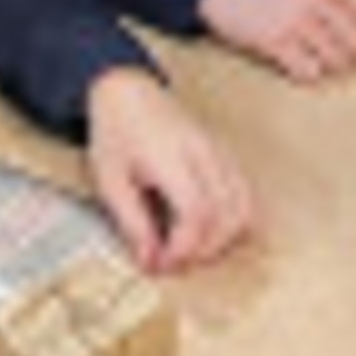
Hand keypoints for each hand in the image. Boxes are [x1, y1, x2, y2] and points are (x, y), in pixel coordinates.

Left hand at [84, 68, 253, 272]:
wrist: (129, 92)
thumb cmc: (117, 133)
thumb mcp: (110, 181)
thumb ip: (133, 223)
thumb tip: (151, 261)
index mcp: (171, 158)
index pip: (196, 212)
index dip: (185, 247)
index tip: (164, 263)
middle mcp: (204, 154)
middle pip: (226, 215)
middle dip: (204, 249)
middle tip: (176, 261)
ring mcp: (220, 153)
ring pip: (244, 207)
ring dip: (225, 238)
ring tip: (193, 248)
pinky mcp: (226, 156)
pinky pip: (246, 194)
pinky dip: (236, 220)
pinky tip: (212, 231)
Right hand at [197, 0, 355, 82]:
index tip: (347, 43)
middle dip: (349, 56)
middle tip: (332, 56)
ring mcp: (296, 17)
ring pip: (337, 61)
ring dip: (327, 66)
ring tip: (310, 57)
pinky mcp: (276, 40)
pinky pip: (310, 72)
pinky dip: (306, 73)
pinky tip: (293, 62)